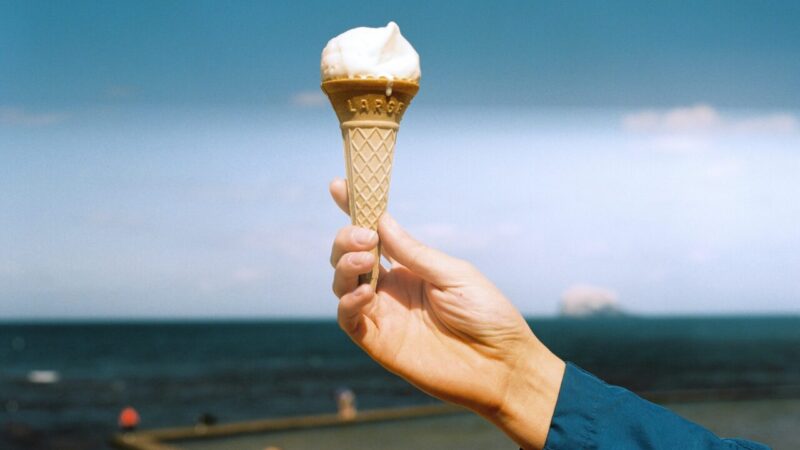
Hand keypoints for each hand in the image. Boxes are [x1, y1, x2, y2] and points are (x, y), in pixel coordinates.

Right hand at [329, 178, 565, 449]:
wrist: (502, 365)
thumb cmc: (487, 316)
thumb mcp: (454, 275)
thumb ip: (414, 253)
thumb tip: (381, 221)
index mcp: (411, 267)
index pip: (376, 235)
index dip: (355, 210)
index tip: (339, 185)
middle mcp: (391, 288)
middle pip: (351, 256)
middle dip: (348, 238)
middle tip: (366, 236)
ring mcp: (383, 314)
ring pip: (342, 283)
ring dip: (345, 265)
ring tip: (366, 258)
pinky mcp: (378, 342)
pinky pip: (348, 319)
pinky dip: (347, 302)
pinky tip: (364, 294)